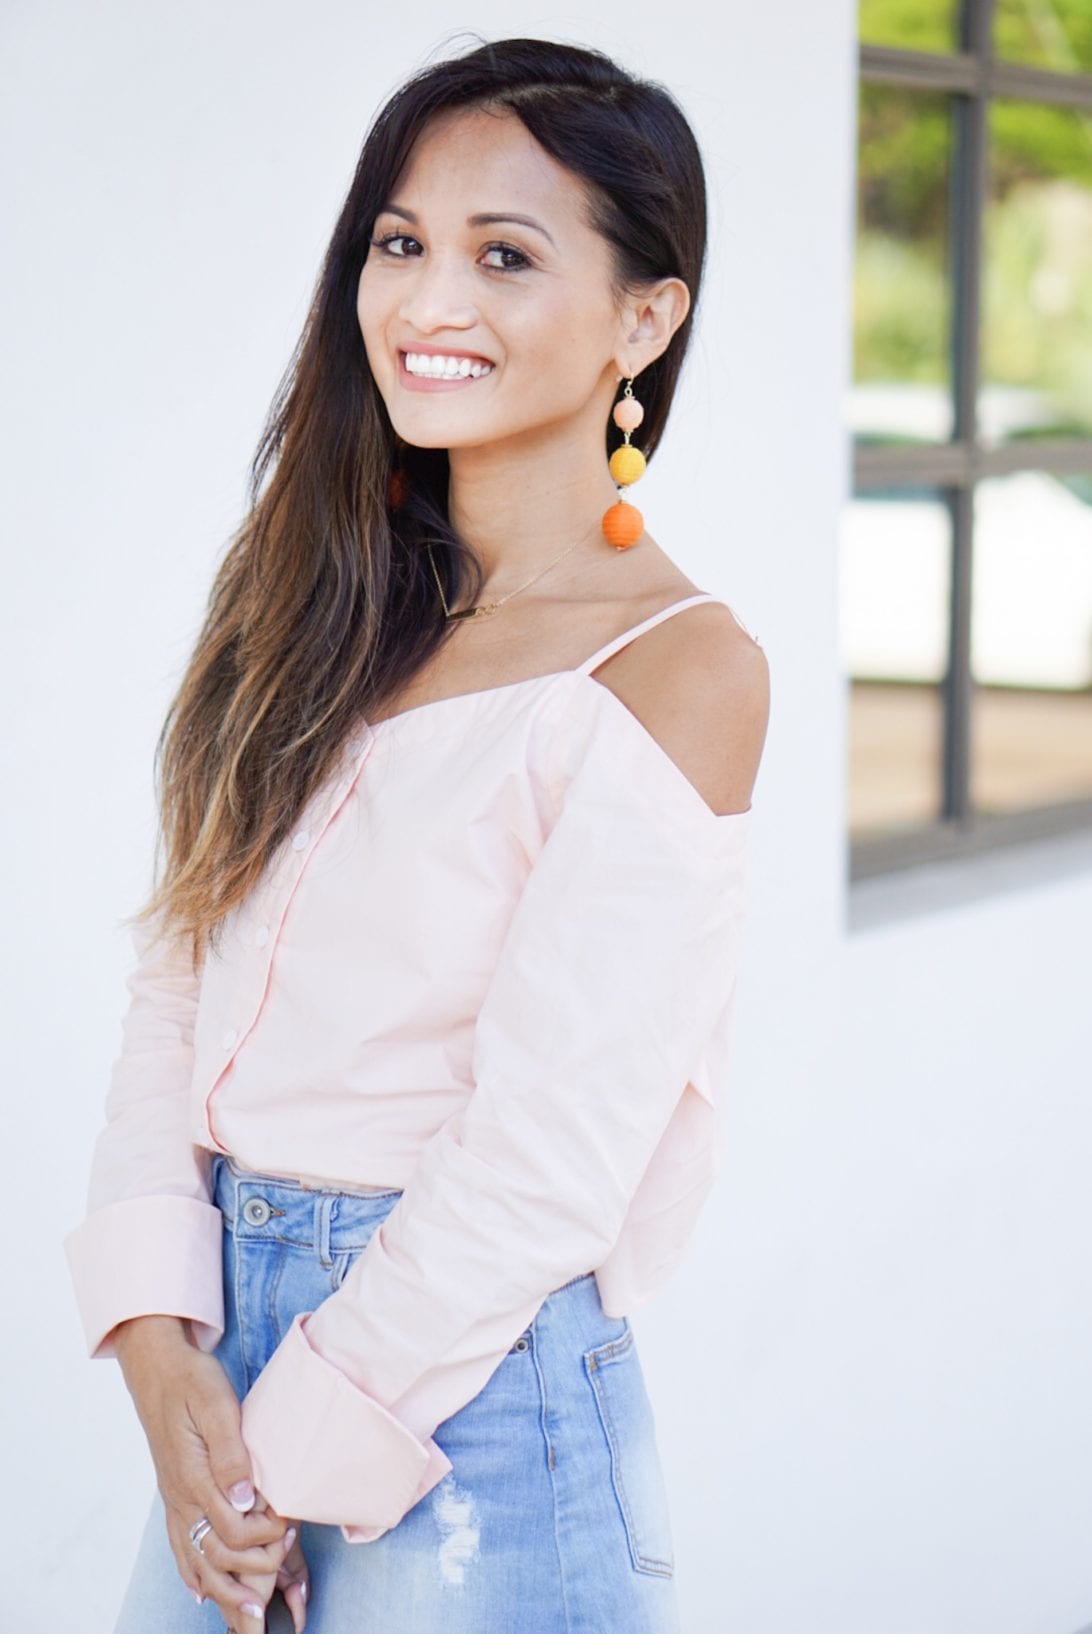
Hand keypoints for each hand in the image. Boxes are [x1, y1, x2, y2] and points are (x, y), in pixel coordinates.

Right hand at [114, 1316, 305, 1628]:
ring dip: (224, 1586)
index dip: (265, 1533)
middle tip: (286, 1553)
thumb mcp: (216, 1405)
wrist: (158, 1370)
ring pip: (195, 1559)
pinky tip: (203, 1590)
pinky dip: (192, 1573)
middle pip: (216, 1553)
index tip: (291, 1520)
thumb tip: (246, 1499)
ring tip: (251, 1608)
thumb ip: (231, 1453)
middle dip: (253, 1565)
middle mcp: (180, 1497)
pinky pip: (178, 1546)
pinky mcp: (173, 1496)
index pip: (233, 1528)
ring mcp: (173, 1500)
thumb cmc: (192, 1381)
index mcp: (194, 1476)